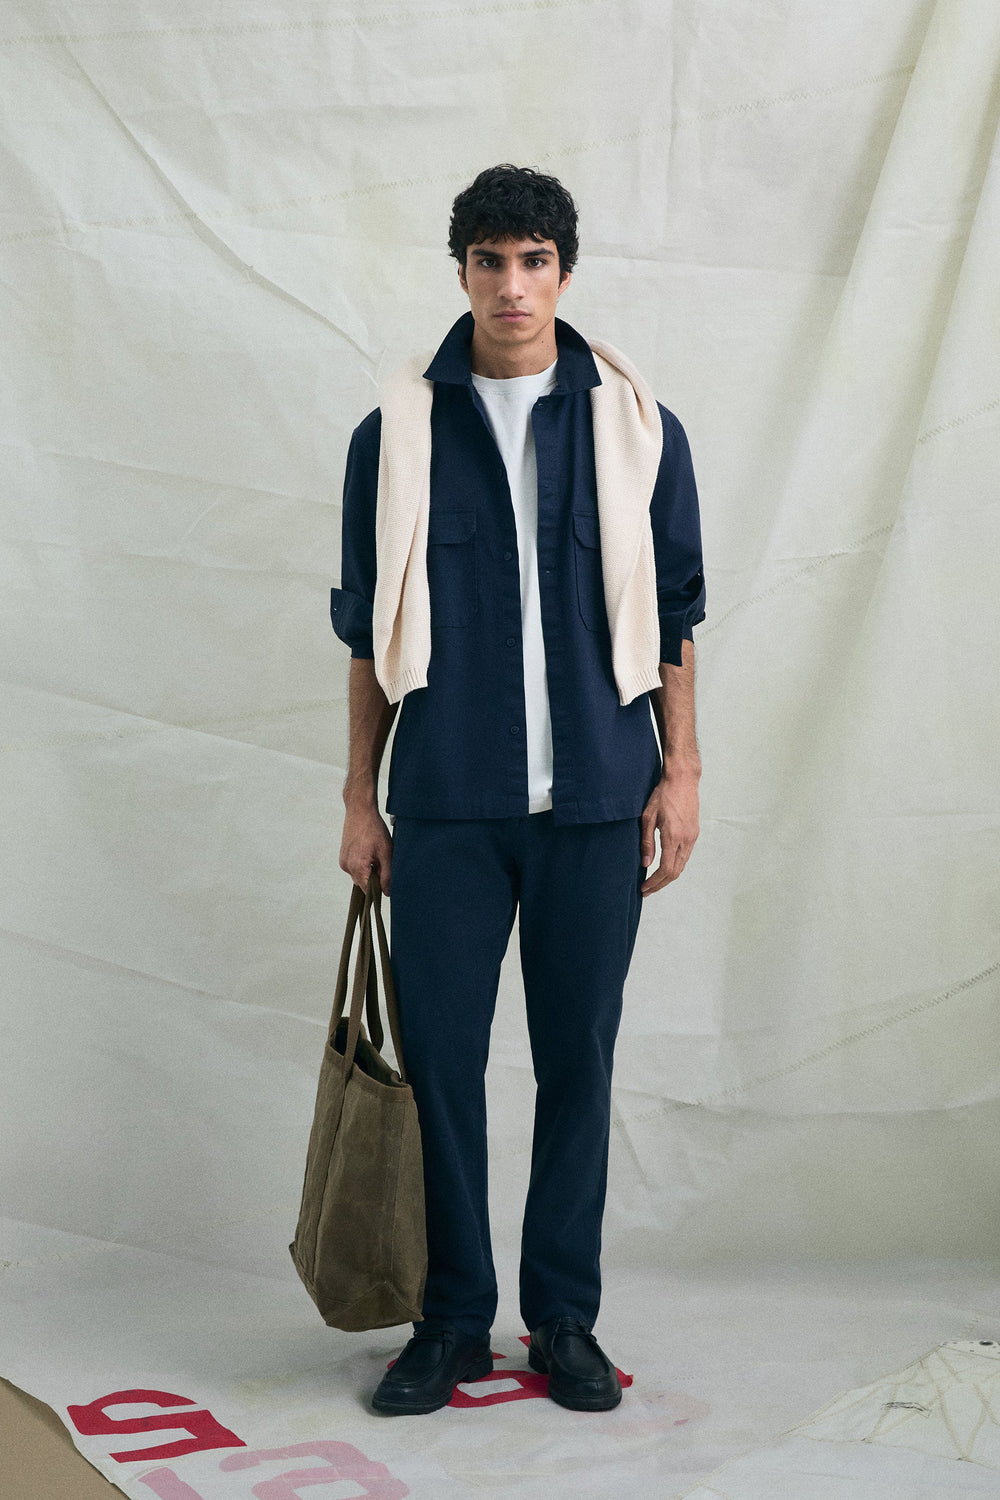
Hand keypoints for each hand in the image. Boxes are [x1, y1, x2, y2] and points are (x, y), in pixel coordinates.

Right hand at [339, 801, 393, 894]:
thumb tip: (386, 893)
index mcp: (357, 867)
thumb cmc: (374, 829)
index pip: (367, 891)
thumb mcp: (386, 852)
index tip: (387, 880)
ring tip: (375, 854)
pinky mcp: (343, 857)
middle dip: (374, 878)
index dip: (378, 889)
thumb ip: (387, 875)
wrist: (360, 811)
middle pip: (363, 884)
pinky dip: (362, 865)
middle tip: (382, 861)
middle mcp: (347, 867)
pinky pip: (354, 868)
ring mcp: (343, 862)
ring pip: (359, 876)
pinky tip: (368, 852)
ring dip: (368, 871)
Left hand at [639, 765, 699, 895]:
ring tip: (653, 882)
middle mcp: (686, 840)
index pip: (665, 869)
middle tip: (646, 890)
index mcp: (673, 837)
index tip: (643, 888)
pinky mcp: (694, 834)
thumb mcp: (648, 817)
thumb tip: (645, 864)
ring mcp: (692, 837)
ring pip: (681, 866)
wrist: (682, 780)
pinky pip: (685, 856)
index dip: (654, 882)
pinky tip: (664, 867)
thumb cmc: (662, 795)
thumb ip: (647, 842)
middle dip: (660, 884)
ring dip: (668, 877)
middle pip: (675, 872)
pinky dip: (675, 866)